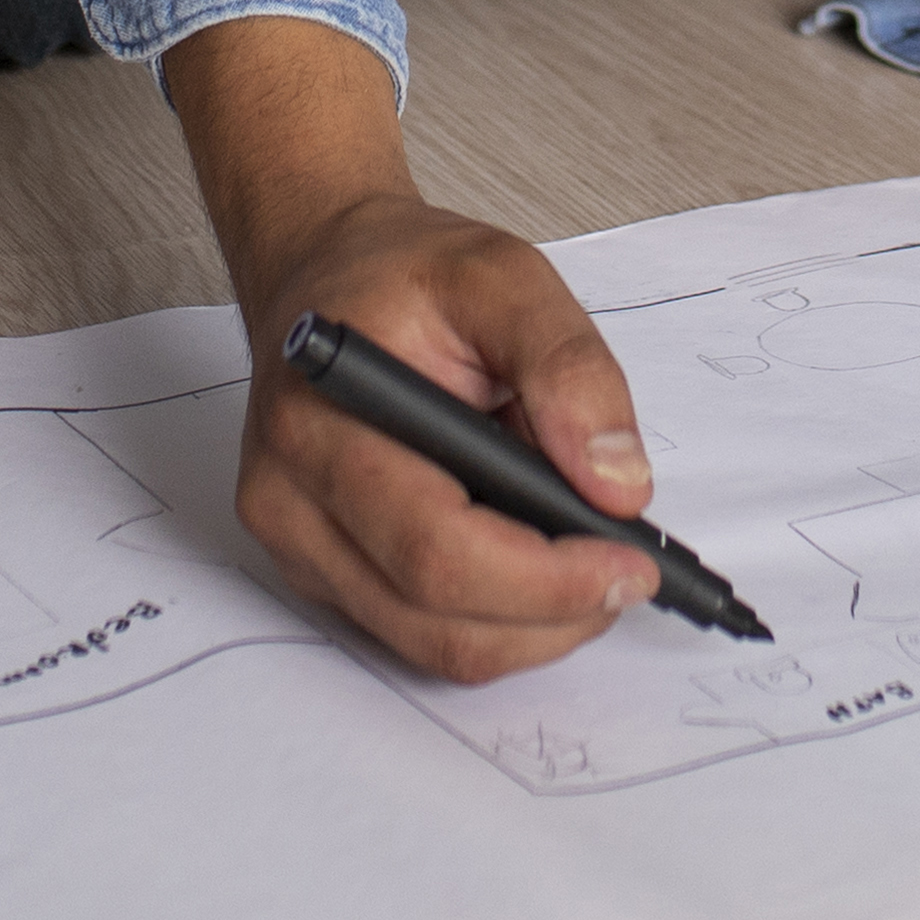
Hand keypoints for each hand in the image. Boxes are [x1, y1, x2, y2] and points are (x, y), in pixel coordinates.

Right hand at [170, 17, 652, 682]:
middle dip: (552, 615)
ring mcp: (296, 545)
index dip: (545, 581)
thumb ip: (568, 366)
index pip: (436, 549)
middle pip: (434, 618)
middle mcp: (288, 498)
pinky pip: (416, 633)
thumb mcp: (502, 276)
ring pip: (429, 645)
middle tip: (628, 576)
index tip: (631, 564)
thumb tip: (618, 484)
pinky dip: (492, 619)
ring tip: (584, 562)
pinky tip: (532, 563)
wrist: (323, 275)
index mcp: (320, 420)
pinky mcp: (317, 570)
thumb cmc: (401, 276)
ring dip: (529, 628)